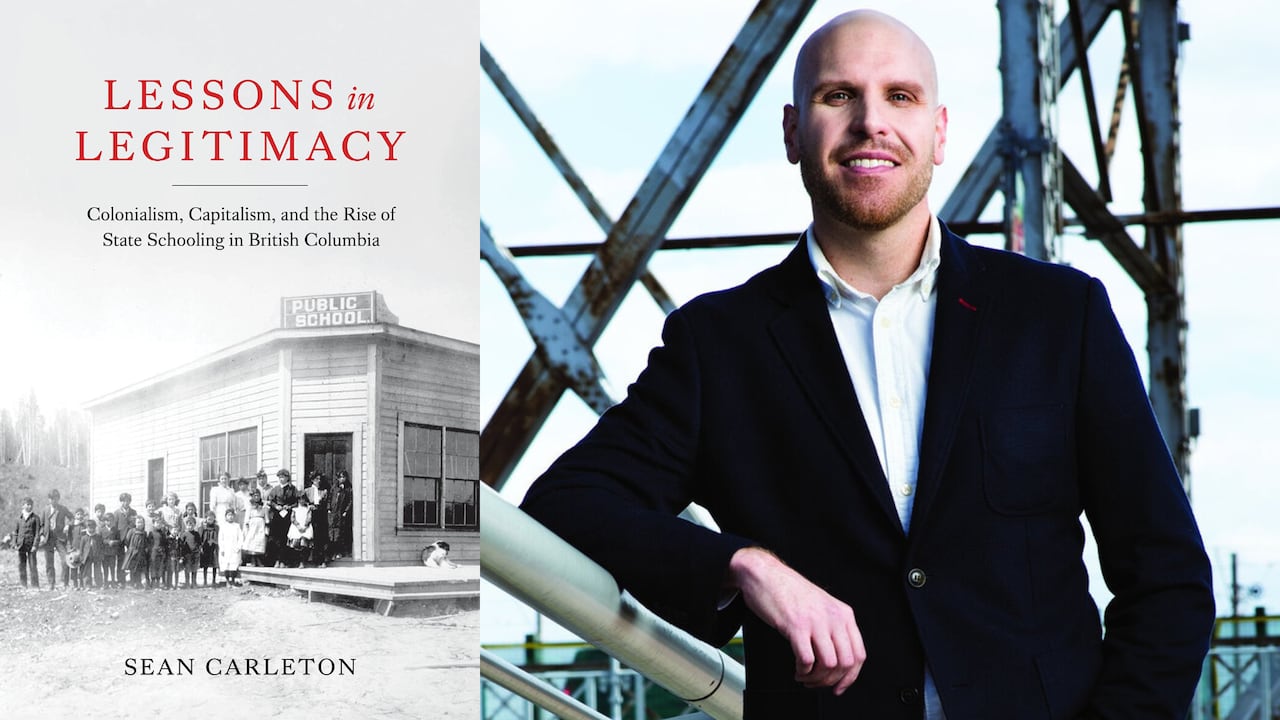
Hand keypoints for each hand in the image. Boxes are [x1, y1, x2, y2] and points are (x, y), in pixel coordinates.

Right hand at [726, 547, 865, 694]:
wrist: (765, 573)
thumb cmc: (789, 591)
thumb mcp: (822, 606)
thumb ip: (833, 627)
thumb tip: (837, 661)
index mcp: (844, 613)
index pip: (858, 655)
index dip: (850, 677)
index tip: (839, 687)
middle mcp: (834, 617)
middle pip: (845, 663)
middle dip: (830, 681)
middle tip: (816, 683)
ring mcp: (816, 621)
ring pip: (828, 665)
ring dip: (816, 678)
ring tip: (804, 676)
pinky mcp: (796, 626)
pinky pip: (807, 660)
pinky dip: (802, 671)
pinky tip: (797, 669)